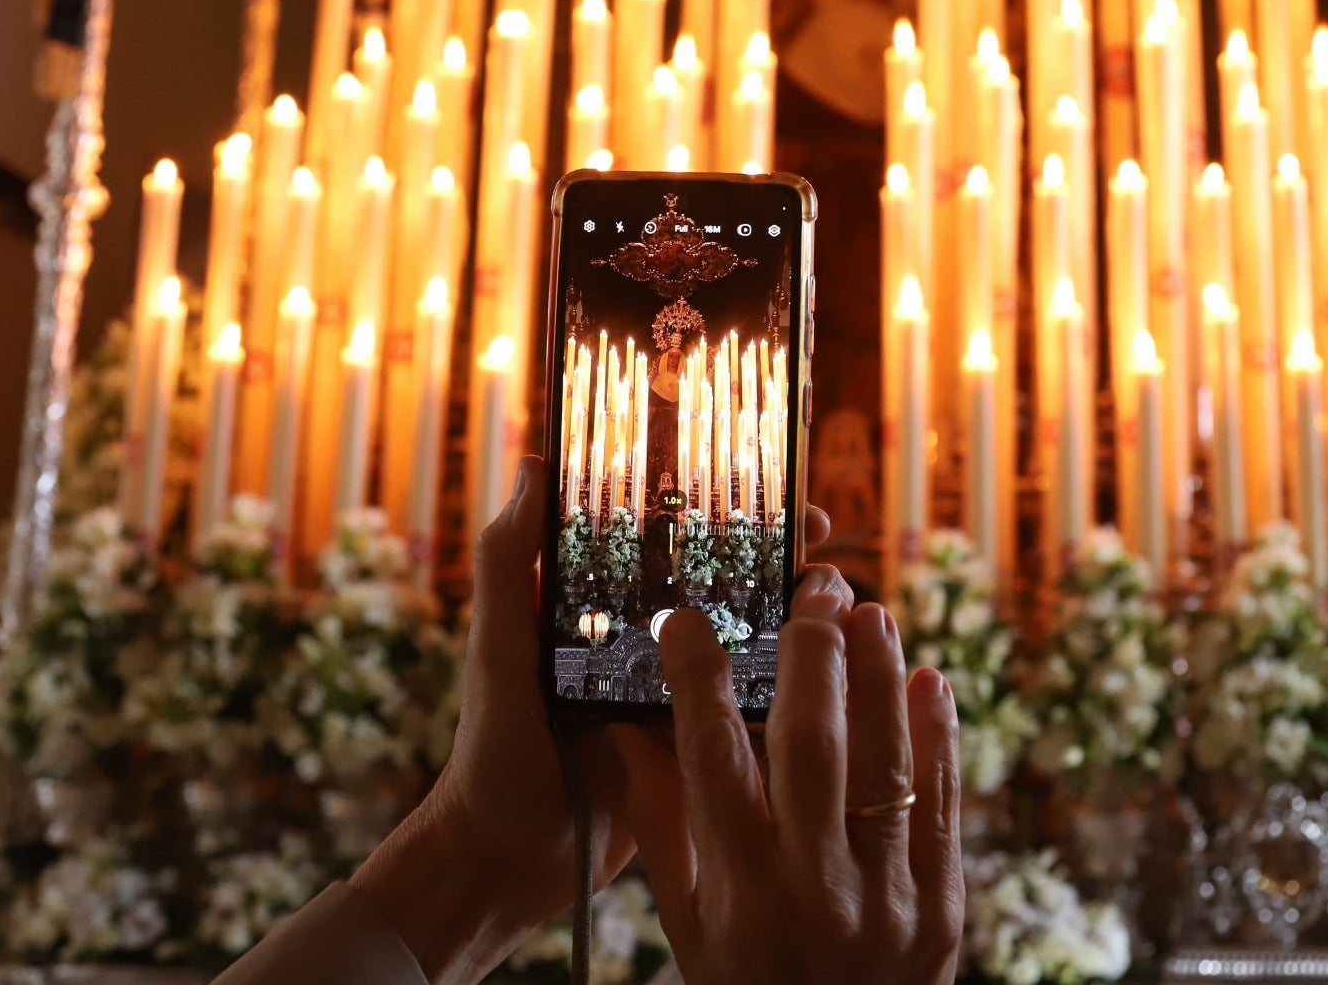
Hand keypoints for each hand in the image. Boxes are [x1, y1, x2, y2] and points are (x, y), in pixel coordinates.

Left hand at [355, 455, 835, 984]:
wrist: (506, 860)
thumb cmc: (491, 750)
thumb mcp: (497, 649)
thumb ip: (509, 565)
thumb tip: (535, 466)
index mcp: (599, 605)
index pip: (667, 535)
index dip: (718, 503)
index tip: (767, 480)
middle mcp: (643, 641)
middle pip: (722, 579)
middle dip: (776, 552)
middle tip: (819, 537)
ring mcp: (675, 694)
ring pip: (749, 639)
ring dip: (795, 614)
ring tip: (836, 597)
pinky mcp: (698, 747)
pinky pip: (752, 708)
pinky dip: (793, 687)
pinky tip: (835, 672)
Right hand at [620, 588, 964, 984]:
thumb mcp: (687, 925)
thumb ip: (664, 825)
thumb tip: (625, 728)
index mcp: (739, 891)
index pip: (712, 760)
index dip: (697, 679)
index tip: (686, 620)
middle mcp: (812, 889)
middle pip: (810, 745)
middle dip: (811, 655)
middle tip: (814, 591)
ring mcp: (886, 898)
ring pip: (886, 762)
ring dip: (881, 677)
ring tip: (872, 613)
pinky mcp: (942, 906)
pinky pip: (942, 804)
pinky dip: (939, 736)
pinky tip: (929, 679)